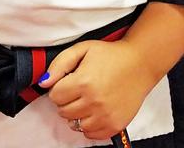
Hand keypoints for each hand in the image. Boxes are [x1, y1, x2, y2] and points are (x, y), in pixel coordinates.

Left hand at [39, 39, 153, 140]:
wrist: (140, 64)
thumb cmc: (110, 54)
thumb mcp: (83, 49)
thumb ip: (60, 64)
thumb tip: (43, 83)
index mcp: (83, 82)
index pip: (55, 96)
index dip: (59, 87)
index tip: (68, 81)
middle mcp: (93, 102)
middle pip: (63, 112)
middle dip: (66, 100)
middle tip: (77, 89)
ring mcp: (105, 116)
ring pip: (75, 125)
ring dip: (76, 114)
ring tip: (86, 99)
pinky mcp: (114, 126)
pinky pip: (90, 134)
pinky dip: (88, 125)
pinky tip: (94, 110)